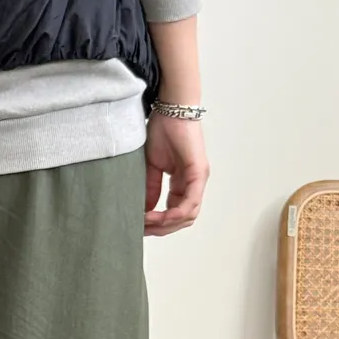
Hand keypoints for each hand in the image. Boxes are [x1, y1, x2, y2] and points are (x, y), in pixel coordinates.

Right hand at [144, 114, 208, 236]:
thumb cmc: (161, 131)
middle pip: (183, 219)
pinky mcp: (198, 173)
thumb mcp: (151, 166)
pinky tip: (160, 216)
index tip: (140, 225)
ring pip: (188, 215)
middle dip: (162, 228)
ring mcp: (198, 180)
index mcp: (183, 183)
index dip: (158, 223)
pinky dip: (175, 213)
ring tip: (147, 222)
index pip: (175, 213)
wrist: (170, 110)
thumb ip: (150, 188)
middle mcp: (194, 184)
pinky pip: (191, 202)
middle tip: (142, 229)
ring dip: (167, 224)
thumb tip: (145, 210)